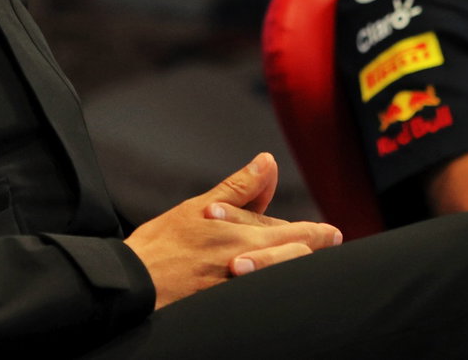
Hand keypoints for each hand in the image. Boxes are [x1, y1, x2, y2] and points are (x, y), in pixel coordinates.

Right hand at [124, 152, 342, 308]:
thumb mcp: (200, 207)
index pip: (292, 232)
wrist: (134, 283)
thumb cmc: (162, 244)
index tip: (331, 234)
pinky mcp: (230, 305)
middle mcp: (249, 262)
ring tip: (313, 265)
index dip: (315, 233)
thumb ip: (239, 187)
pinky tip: (280, 289)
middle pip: (297, 256)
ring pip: (285, 277)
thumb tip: (267, 161)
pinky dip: (276, 288)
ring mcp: (241, 288)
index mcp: (243, 235)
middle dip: (317, 249)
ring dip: (300, 268)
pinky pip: (265, 297)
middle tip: (333, 243)